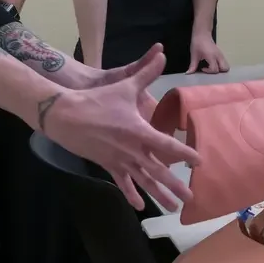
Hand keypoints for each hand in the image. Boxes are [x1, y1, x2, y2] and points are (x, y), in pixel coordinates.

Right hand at [41, 48, 199, 211]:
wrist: (65, 116)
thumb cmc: (97, 99)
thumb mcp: (124, 85)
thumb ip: (147, 73)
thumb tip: (163, 54)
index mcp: (138, 131)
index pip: (167, 145)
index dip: (184, 154)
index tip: (198, 162)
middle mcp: (131, 150)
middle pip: (158, 171)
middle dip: (175, 185)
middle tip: (191, 198)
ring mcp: (119, 160)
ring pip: (143, 181)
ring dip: (158, 195)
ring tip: (173, 208)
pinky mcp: (107, 165)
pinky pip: (122, 183)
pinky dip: (132, 195)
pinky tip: (140, 207)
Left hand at [188, 30, 228, 73]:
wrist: (202, 34)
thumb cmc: (198, 43)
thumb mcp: (194, 55)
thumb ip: (192, 66)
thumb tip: (189, 73)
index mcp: (212, 56)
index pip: (215, 69)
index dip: (208, 71)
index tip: (202, 68)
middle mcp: (218, 56)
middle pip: (225, 68)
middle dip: (218, 72)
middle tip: (209, 69)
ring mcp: (221, 54)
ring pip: (226, 65)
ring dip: (220, 68)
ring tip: (211, 66)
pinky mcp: (221, 54)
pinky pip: (224, 62)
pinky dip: (220, 65)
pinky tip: (212, 63)